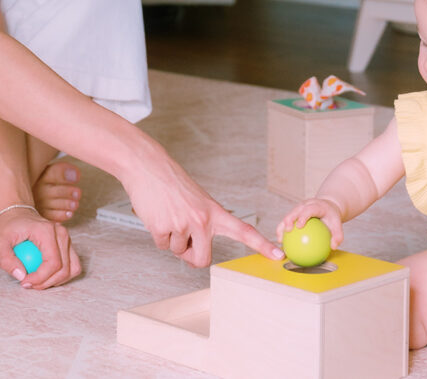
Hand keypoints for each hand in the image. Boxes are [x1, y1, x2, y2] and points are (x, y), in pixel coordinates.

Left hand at [0, 207, 81, 288]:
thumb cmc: (8, 226)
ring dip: (56, 281)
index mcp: (47, 231)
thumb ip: (6, 260)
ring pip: (73, 269)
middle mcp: (62, 234)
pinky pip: (72, 265)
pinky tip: (45, 276)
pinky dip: (61, 275)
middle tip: (28, 284)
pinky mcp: (67, 244)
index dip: (40, 278)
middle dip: (47, 283)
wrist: (18, 213)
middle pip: (65, 269)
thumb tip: (21, 276)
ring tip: (37, 281)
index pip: (53, 262)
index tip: (24, 283)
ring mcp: (67, 239)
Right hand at [124, 154, 283, 266]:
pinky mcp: (162, 228)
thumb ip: (204, 225)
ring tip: (168, 215)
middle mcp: (202, 220)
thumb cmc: (172, 184)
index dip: (262, 245)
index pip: (244, 231)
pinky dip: (158, 235)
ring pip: (178, 251)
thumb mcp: (198, 200)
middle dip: (192, 257)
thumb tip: (194, 252)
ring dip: (172, 240)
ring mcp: (182, 224)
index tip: (279, 256)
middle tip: (185, 243)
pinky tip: (157, 215)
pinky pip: (162, 245)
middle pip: (203, 259)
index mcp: (214, 212)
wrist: (148, 166)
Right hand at [276, 198, 344, 249]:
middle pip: (295, 210)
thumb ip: (337, 235)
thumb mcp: (337, 225)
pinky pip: (287, 220)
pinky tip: (281, 241)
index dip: (303, 216)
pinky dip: (283, 229)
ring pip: (288, 215)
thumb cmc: (331, 218)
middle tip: (287, 230)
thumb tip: (333, 247)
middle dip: (289, 219)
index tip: (299, 226)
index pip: (309, 209)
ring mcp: (298, 208)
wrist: (326, 207)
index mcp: (316, 205)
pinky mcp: (294, 212)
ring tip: (280, 239)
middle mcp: (305, 204)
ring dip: (282, 225)